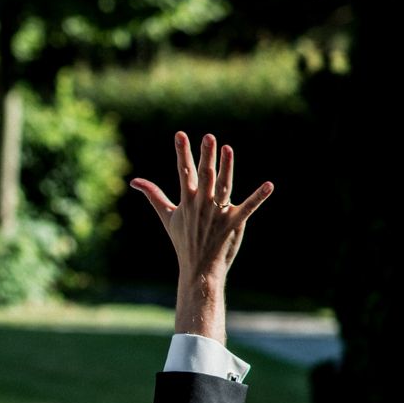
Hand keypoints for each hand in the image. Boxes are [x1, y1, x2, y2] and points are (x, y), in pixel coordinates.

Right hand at [130, 132, 273, 340]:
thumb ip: (153, 195)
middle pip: (205, 175)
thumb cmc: (183, 240)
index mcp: (187, 201)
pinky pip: (247, 207)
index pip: (184, 172)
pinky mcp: (233, 223)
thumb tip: (135, 182)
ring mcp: (217, 214)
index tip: (180, 135)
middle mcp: (201, 205)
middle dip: (206, 156)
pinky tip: (269, 186)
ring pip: (223, 187)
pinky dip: (258, 197)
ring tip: (228, 149)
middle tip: (208, 137)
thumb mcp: (166, 216)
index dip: (182, 152)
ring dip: (227, 168)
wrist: (198, 268)